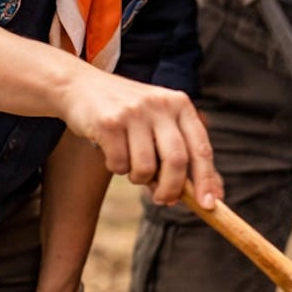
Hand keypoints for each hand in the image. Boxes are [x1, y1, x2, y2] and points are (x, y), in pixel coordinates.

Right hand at [57, 71, 222, 207]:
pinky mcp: (108, 122)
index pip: (201, 148)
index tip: (210, 205)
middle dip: (172, 189)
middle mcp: (161, 105)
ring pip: (145, 167)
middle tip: (163, 200)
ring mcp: (135, 112)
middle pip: (177, 160)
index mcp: (181, 105)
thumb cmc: (128, 114)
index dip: (207, 179)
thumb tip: (203, 197)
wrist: (81, 86)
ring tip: (131, 165)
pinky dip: (117, 168)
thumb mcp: (158, 124)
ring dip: (138, 178)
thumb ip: (179, 154)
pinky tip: (111, 152)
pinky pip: (119, 164)